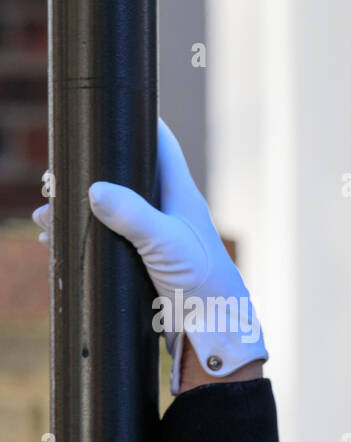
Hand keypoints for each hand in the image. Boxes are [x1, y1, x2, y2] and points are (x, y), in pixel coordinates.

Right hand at [31, 117, 267, 394]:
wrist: (212, 329)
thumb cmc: (201, 282)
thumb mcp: (165, 244)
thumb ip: (132, 215)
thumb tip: (94, 190)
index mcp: (179, 194)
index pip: (158, 144)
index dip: (134, 123)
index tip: (101, 112)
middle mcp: (168, 210)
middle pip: (123, 177)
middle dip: (87, 175)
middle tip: (53, 183)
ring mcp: (156, 236)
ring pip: (109, 211)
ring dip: (77, 211)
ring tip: (46, 218)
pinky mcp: (145, 262)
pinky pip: (107, 241)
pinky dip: (82, 239)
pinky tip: (57, 244)